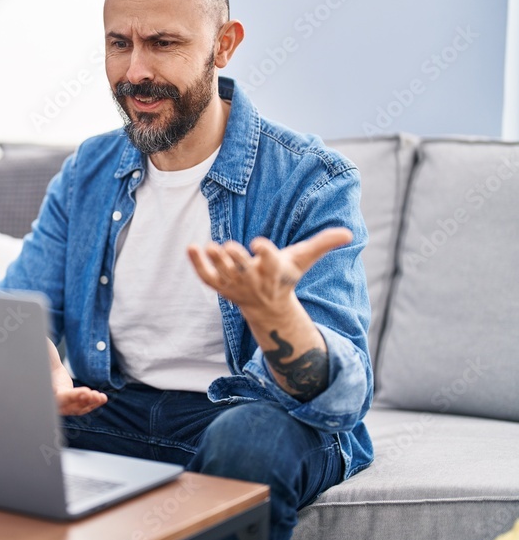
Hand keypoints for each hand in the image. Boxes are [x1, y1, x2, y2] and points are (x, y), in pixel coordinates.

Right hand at [46, 338, 106, 415]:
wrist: (46, 369)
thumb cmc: (44, 361)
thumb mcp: (45, 356)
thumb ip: (49, 354)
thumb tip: (47, 342)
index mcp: (46, 390)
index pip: (58, 397)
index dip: (71, 396)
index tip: (86, 392)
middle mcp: (53, 400)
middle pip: (69, 405)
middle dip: (83, 400)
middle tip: (93, 395)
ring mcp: (62, 404)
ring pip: (77, 408)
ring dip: (90, 403)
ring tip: (101, 397)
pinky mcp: (70, 404)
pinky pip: (81, 407)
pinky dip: (92, 404)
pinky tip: (101, 399)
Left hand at [186, 227, 352, 315]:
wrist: (267, 307)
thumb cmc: (285, 276)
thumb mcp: (304, 260)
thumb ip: (323, 244)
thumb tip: (348, 233)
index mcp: (274, 271)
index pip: (270, 262)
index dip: (265, 253)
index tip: (259, 242)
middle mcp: (253, 279)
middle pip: (243, 269)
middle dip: (237, 260)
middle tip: (229, 247)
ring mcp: (235, 284)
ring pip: (223, 273)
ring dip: (215, 261)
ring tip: (208, 246)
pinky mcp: (220, 285)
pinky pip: (206, 276)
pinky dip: (197, 264)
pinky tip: (191, 248)